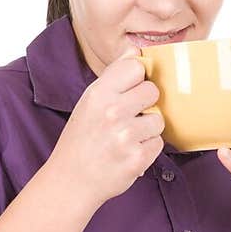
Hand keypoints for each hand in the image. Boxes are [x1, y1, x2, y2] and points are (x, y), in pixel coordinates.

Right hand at [49, 46, 164, 213]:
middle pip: (152, 91)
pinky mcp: (137, 158)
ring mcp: (126, 136)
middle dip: (145, 105)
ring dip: (148, 129)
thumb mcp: (89, 102)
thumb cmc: (81, 139)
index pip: (135, 67)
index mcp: (98, 94)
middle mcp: (112, 112)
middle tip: (129, 118)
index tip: (130, 91)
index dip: (137, 79)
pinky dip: (148, 149)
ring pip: (158, 119)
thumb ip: (114, 76)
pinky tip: (129, 153)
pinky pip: (158, 143)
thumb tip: (136, 50)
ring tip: (128, 138)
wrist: (71, 181)